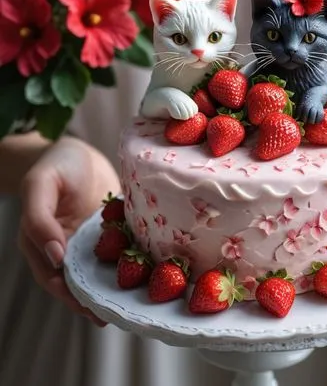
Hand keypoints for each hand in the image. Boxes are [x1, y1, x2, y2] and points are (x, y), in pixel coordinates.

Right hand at [18, 136, 120, 325]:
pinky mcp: (112, 231)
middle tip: (116, 314)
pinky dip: (131, 262)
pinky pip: (121, 250)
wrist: (79, 151)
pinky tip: (148, 272)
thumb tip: (55, 256)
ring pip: (101, 269)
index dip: (70, 294)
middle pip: (79, 280)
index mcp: (42, 243)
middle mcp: (67, 247)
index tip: (91, 306)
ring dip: (115, 286)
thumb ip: (39, 220)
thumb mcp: (40, 186)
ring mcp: (91, 241)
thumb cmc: (55, 165)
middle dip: (95, 299)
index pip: (54, 277)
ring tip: (133, 303)